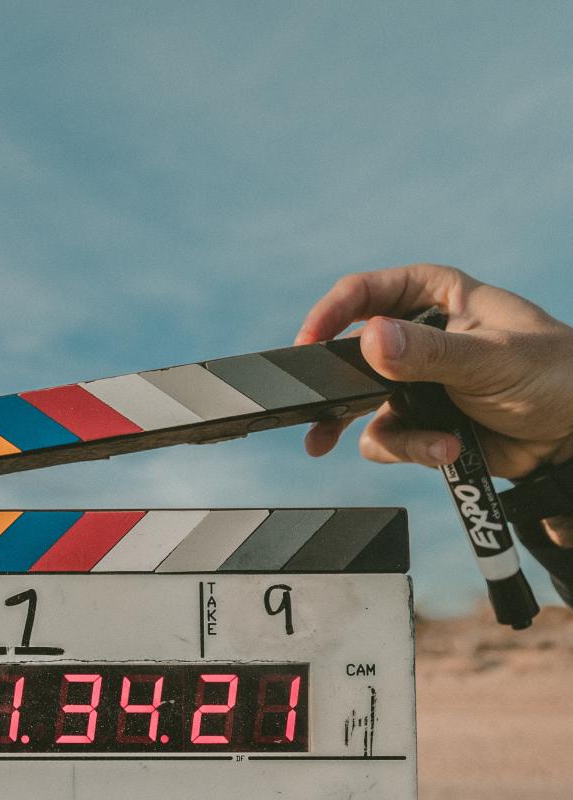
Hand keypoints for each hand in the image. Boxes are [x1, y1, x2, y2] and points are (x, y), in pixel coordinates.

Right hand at [296, 264, 572, 489]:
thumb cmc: (551, 373)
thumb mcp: (488, 357)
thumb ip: (428, 351)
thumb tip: (370, 339)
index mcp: (434, 295)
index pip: (365, 293)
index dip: (329, 315)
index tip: (308, 347)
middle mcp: (417, 336)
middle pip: (350, 356)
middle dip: (336, 390)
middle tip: (315, 413)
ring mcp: (415, 382)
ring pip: (362, 407)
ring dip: (390, 434)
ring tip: (428, 446)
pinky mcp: (420, 422)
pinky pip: (389, 439)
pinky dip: (413, 450)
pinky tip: (448, 450)